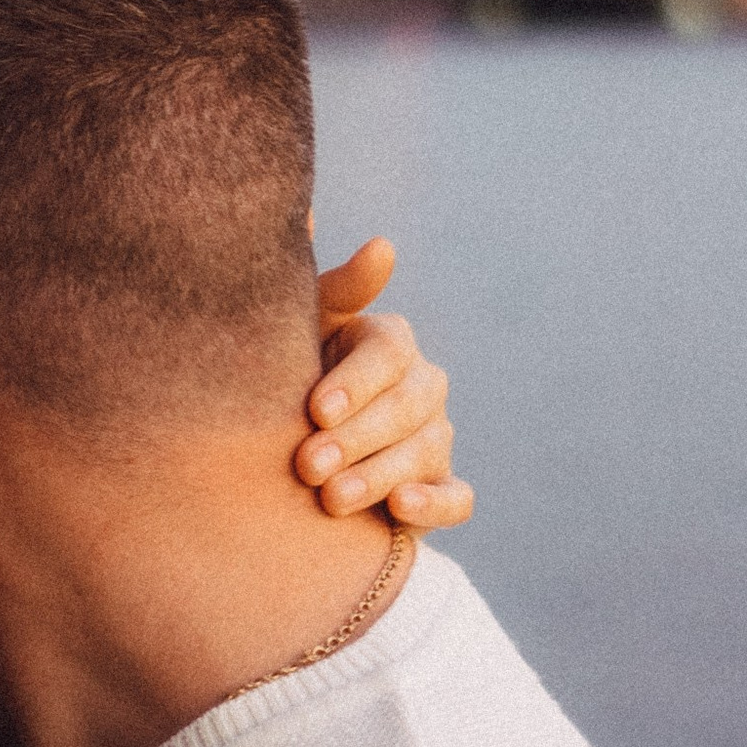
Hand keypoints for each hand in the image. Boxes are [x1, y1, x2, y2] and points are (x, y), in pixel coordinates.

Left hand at [297, 240, 468, 531]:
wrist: (290, 451)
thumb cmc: (296, 375)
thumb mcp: (304, 329)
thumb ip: (336, 288)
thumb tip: (365, 239)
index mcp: (390, 342)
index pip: (387, 353)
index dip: (354, 382)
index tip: (315, 409)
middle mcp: (423, 385)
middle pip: (405, 407)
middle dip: (355, 438)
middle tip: (308, 465)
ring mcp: (436, 437)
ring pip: (424, 452)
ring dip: (378, 476)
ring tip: (332, 498)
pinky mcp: (442, 487)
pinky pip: (455, 498)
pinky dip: (434, 504)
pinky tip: (400, 507)